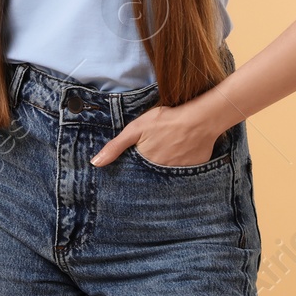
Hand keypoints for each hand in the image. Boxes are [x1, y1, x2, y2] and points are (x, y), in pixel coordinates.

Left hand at [90, 102, 228, 167]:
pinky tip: (182, 152)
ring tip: (168, 152)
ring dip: (165, 166)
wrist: (200, 120)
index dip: (133, 168)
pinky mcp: (193, 171)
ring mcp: (178, 175)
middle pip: (150, 175)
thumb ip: (115, 147)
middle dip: (149, 169)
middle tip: (155, 152)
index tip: (133, 164)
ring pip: (166, 174)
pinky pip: (183, 173)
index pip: (134, 174)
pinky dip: (181, 165)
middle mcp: (160, 175)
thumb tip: (95, 163)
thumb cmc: (166, 121)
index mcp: (145, 166)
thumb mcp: (136, 129)